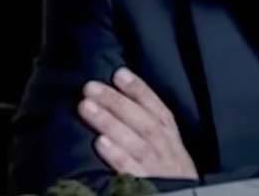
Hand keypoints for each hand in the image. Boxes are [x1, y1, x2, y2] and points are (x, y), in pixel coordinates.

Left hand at [78, 67, 197, 178]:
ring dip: (110, 123)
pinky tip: (100, 143)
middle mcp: (166, 150)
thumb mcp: (169, 150)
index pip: (157, 109)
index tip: (119, 74)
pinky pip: (132, 171)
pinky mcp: (148, 188)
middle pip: (142, 122)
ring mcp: (157, 169)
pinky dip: (117, 156)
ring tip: (86, 107)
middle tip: (90, 87)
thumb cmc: (170, 175)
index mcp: (172, 138)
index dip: (140, 90)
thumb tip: (123, 100)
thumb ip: (151, 128)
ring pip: (135, 142)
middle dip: (117, 102)